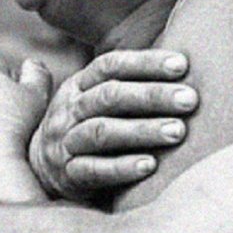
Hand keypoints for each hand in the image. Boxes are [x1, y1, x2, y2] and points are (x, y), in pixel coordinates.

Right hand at [29, 49, 197, 200]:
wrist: (41, 170)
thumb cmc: (88, 127)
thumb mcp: (94, 98)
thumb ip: (125, 80)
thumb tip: (178, 57)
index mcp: (79, 85)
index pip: (110, 65)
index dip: (145, 63)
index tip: (182, 64)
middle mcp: (70, 110)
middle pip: (109, 96)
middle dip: (152, 96)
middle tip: (190, 99)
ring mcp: (66, 142)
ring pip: (103, 132)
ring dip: (142, 131)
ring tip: (178, 131)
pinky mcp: (68, 175)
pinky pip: (94, 170)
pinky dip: (122, 167)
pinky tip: (151, 166)